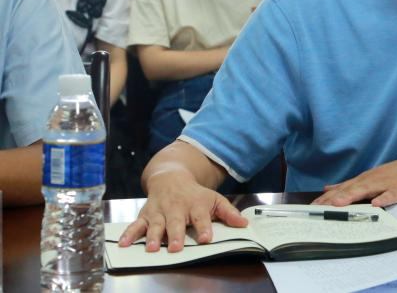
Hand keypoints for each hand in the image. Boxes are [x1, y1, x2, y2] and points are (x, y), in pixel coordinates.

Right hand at [118, 171, 246, 252]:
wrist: (171, 177)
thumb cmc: (195, 194)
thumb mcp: (214, 199)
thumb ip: (228, 213)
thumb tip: (244, 224)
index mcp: (195, 205)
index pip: (201, 217)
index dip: (204, 227)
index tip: (206, 238)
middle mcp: (176, 208)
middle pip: (176, 222)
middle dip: (176, 235)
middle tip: (177, 248)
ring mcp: (159, 211)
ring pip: (156, 225)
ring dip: (154, 237)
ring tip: (153, 248)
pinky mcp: (146, 215)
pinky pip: (136, 225)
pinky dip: (129, 234)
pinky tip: (124, 244)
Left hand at [313, 147, 396, 207]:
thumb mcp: (372, 177)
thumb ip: (351, 185)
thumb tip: (329, 189)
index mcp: (365, 180)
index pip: (342, 190)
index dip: (326, 199)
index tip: (310, 209)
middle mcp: (373, 180)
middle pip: (350, 190)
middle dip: (334, 200)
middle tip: (318, 209)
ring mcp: (387, 183)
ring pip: (367, 190)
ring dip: (353, 196)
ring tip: (339, 204)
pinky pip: (392, 194)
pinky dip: (384, 198)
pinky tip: (377, 204)